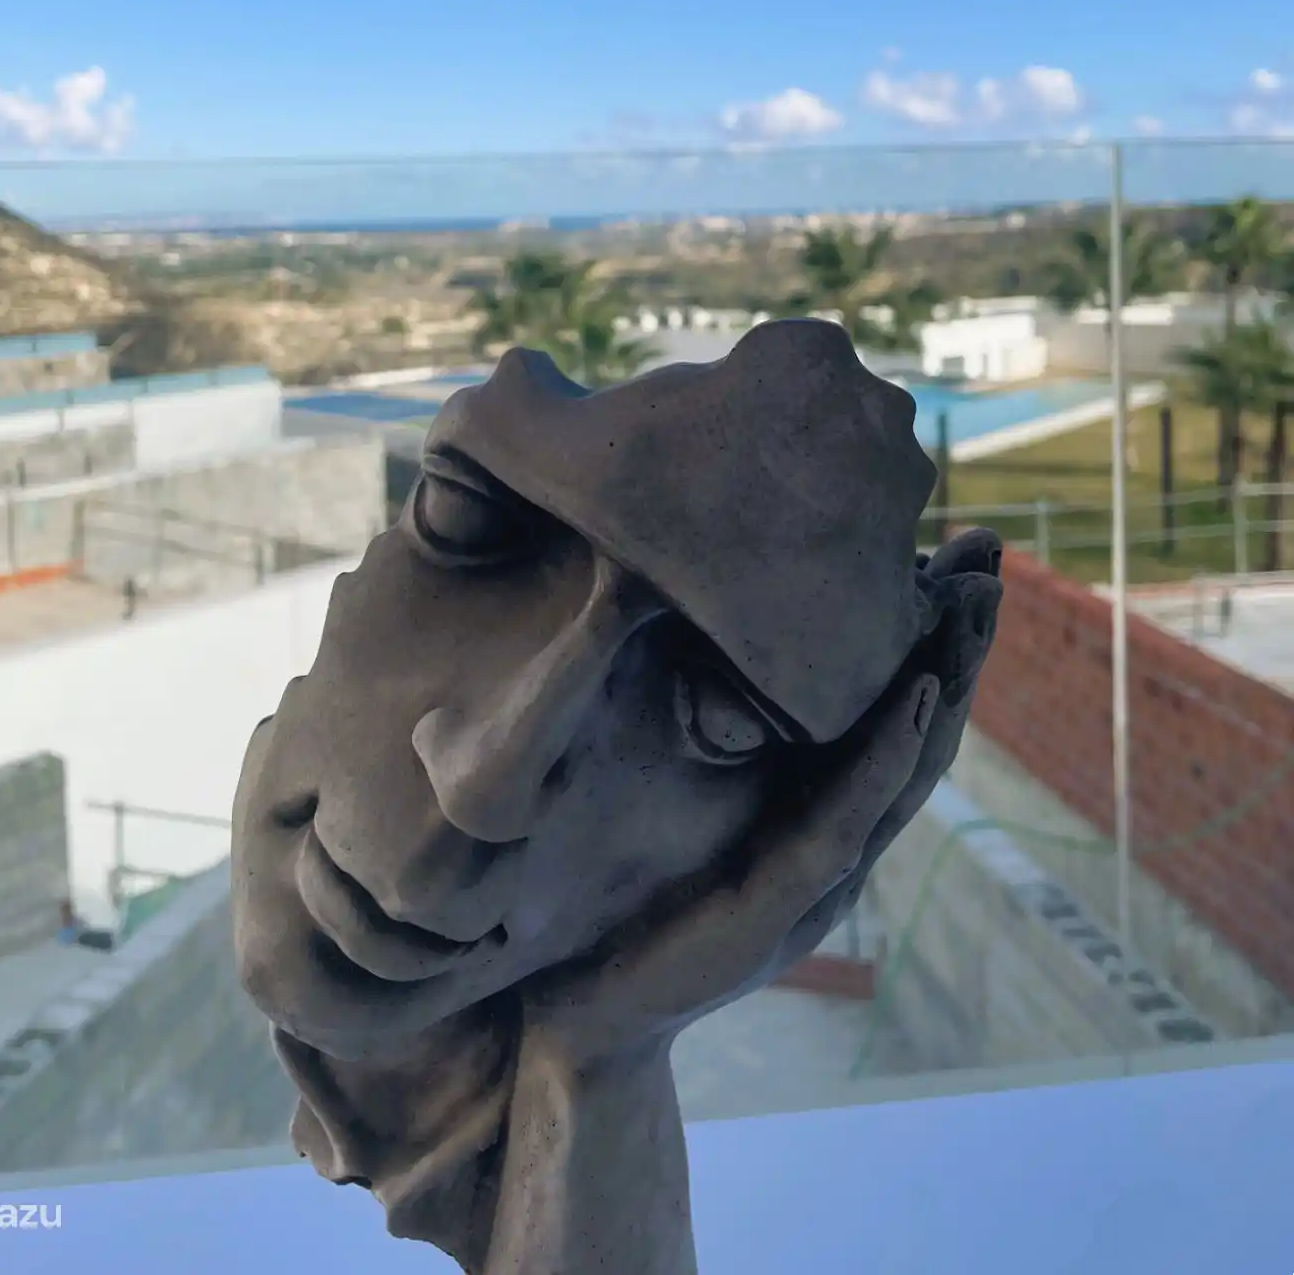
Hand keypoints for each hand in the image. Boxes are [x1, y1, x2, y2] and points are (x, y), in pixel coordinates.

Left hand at [519, 529, 1000, 1069]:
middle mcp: (833, 839)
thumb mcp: (664, 790)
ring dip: (942, 685)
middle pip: (914, 733)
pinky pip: (845, 820)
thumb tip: (677, 600)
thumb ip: (697, 723)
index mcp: (812, 809)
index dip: (925, 638)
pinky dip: (886, 756)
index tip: (955, 556)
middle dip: (954, 646)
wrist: (581, 1015)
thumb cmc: (620, 896)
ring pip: (901, 771)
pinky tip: (917, 695)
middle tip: (990, 558)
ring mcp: (815, 876)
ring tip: (971, 609)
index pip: (888, 714)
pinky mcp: (778, 904)